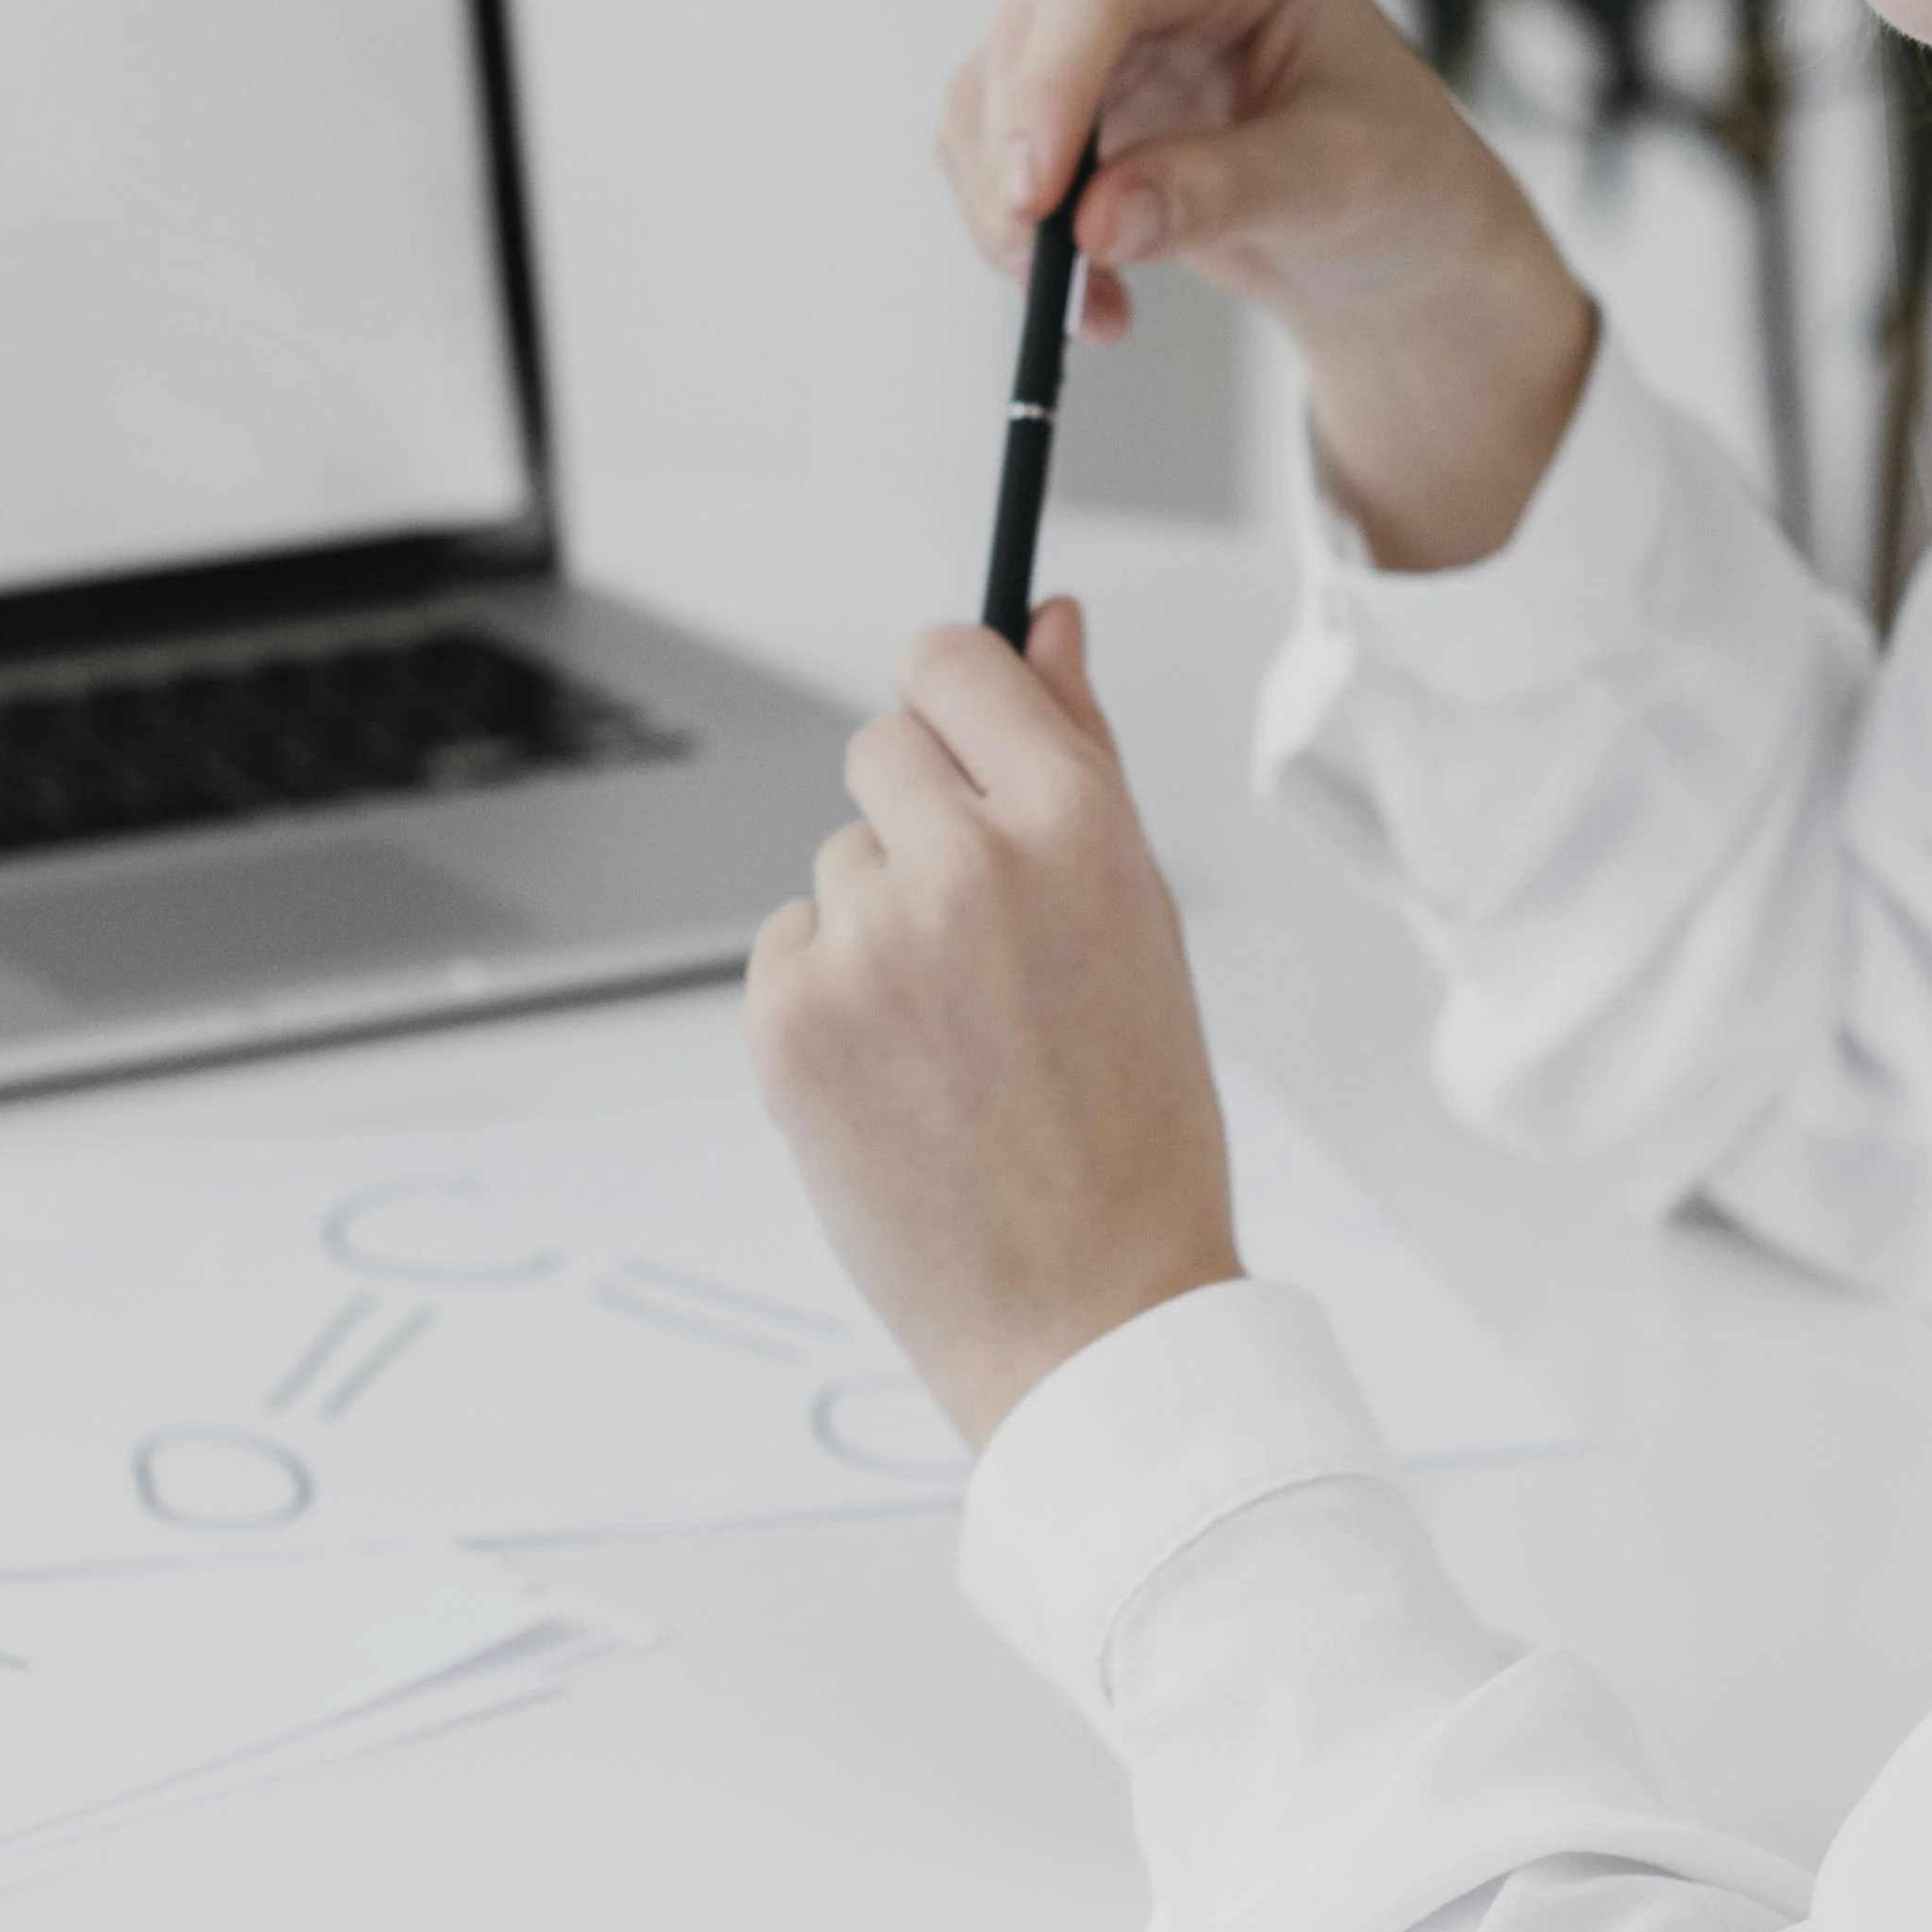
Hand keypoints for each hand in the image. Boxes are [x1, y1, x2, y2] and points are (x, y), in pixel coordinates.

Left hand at [742, 603, 1241, 1445]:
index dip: (955, 695)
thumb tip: (1044, 620)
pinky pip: (789, 951)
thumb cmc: (1136, 1124)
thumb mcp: (1143, 918)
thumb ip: (1078, 752)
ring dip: (876, 924)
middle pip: (881, 747)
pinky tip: (900, 1081)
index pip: (955, 661)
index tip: (961, 739)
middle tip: (979, 939)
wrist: (1089, 1312)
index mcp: (1077, 823)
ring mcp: (865, 941)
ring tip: (956, 1040)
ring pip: (835, 865)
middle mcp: (965, 862)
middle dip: (916, 815)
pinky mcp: (787, 1017)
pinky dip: (829, 1002)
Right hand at [939, 0, 1598, 569]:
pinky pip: (983, 140)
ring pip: (987, 89)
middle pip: (1029, 29)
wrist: (1382, 219)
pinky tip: (1093, 288)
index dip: (1054, 82)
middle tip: (1056, 290)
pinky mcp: (1054, 72)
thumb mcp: (1334, 184)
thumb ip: (1219, 192)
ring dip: (1012, 216)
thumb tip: (1092, 224)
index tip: (1036, 199)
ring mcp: (1092, 1)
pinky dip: (1011, 228)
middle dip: (1024, 170)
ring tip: (1097, 313)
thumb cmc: (1392, 174)